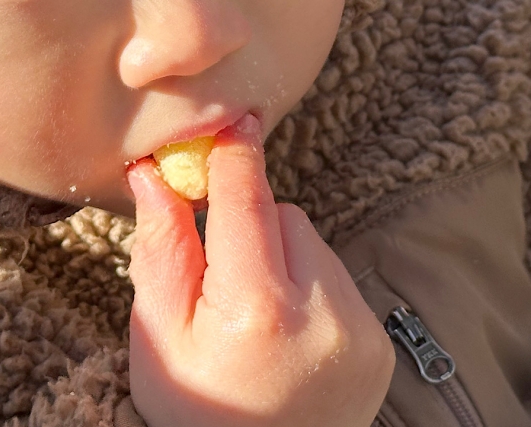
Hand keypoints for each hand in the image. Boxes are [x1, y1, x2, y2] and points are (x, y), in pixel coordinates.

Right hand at [126, 115, 393, 426]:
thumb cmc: (193, 410)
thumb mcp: (157, 335)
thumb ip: (162, 251)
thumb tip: (154, 177)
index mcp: (255, 310)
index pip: (247, 204)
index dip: (236, 157)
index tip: (233, 124)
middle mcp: (321, 314)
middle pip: (284, 215)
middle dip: (249, 223)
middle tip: (222, 271)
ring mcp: (358, 328)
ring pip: (312, 241)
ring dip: (279, 254)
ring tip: (256, 308)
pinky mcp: (376, 340)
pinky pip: (335, 275)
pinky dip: (308, 283)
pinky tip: (287, 326)